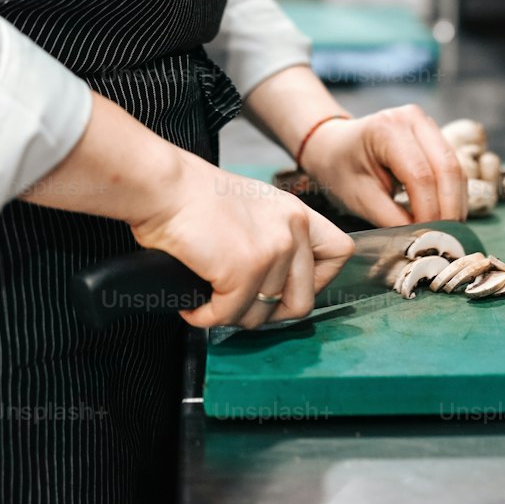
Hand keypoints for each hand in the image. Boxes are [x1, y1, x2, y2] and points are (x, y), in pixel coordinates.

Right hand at [130, 147, 353, 330]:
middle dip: (267, 313)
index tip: (285, 287)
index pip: (340, 254)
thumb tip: (276, 285)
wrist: (164, 187)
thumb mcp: (255, 207)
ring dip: (230, 315)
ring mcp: (272, 251)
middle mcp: (293, 231)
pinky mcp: (243, 270)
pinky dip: (205, 317)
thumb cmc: (195, 197)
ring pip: (261, 316)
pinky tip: (192, 303)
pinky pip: (228, 316)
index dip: (317, 281)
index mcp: (297, 213)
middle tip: (237, 303)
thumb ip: (276, 236)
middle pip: (302, 302)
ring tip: (208, 297)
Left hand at [299, 105, 466, 226]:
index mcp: (387, 129)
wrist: (335, 146)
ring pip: (455, 167)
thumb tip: (424, 240)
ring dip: (455, 203)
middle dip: (449, 208)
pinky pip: (453, 166)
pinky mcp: (435, 134)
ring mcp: (427, 123)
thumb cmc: (341, 170)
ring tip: (448, 232)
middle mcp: (413, 118)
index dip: (429, 210)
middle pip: (447, 167)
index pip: (420, 175)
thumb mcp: (360, 198)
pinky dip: (453, 194)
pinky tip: (447, 215)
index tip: (428, 239)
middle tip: (447, 240)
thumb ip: (392, 219)